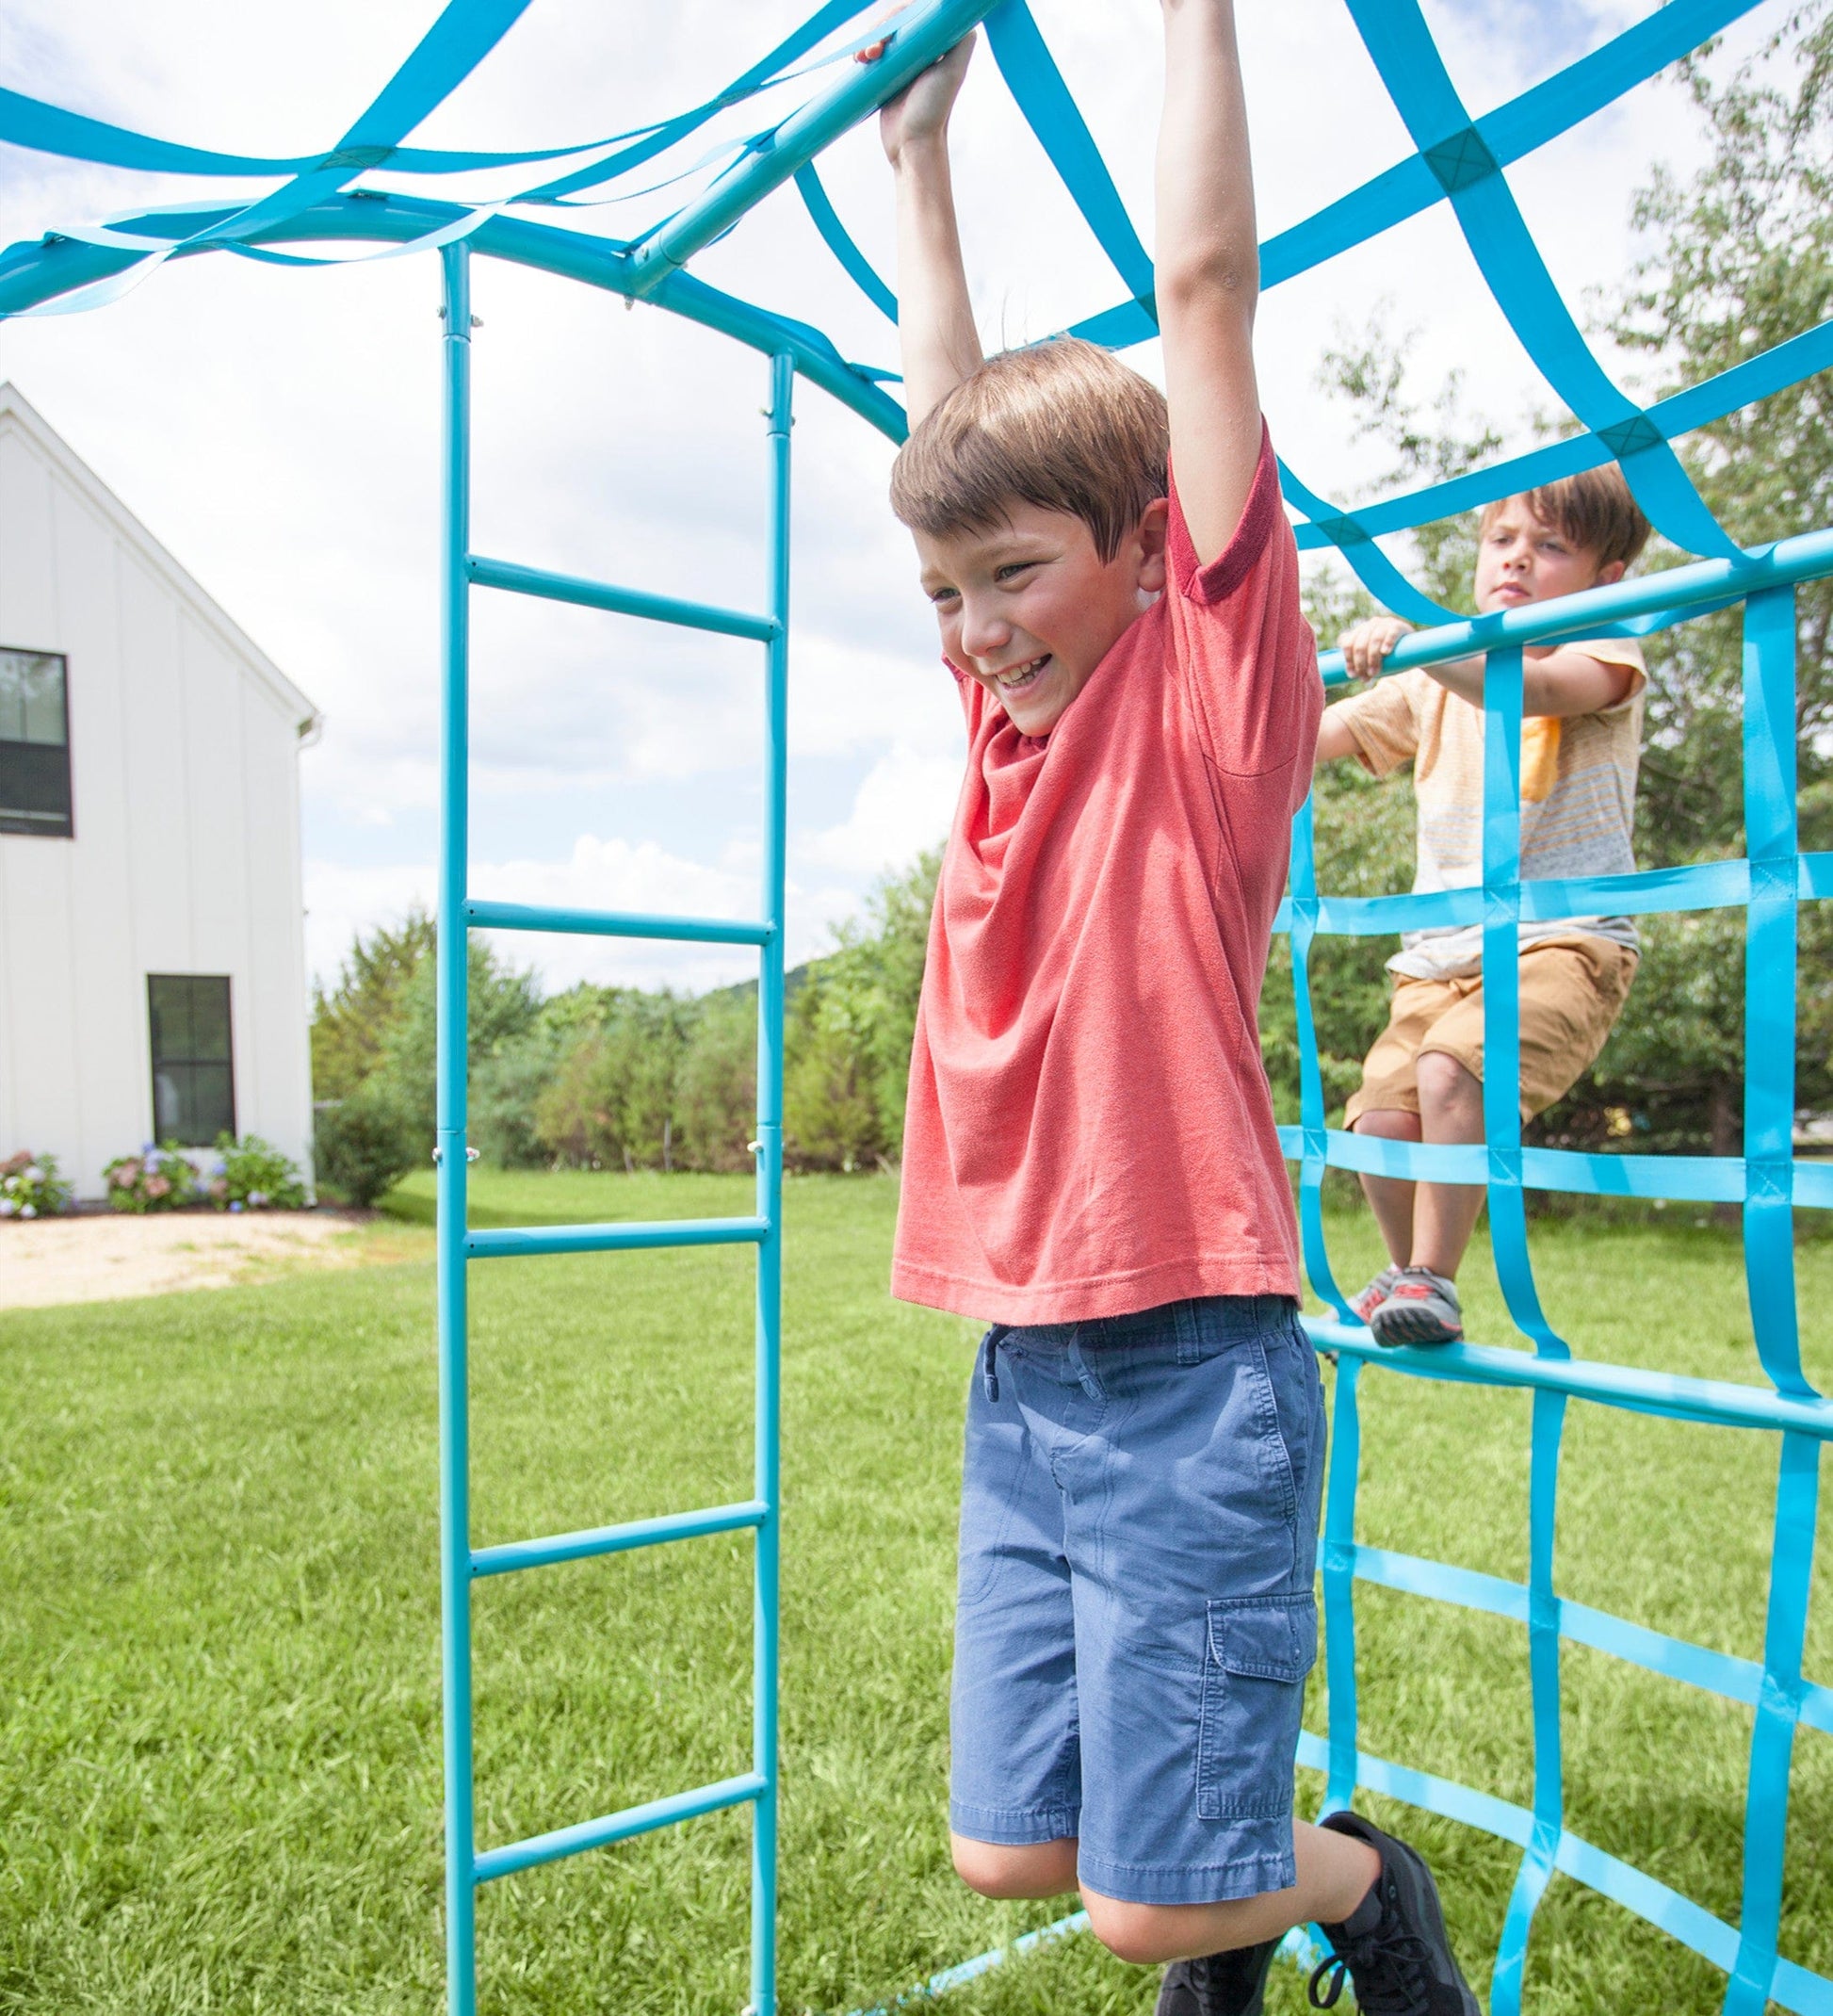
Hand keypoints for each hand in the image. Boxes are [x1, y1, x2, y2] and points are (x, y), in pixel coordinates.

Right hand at [857, 22, 974, 164]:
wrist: (912, 145)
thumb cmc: (934, 112)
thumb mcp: (953, 72)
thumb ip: (962, 42)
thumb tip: (958, 12)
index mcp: (942, 44)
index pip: (917, 13)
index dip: (899, 15)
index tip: (887, 32)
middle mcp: (926, 50)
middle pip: (898, 22)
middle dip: (881, 29)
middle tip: (872, 50)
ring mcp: (907, 62)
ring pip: (885, 36)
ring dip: (870, 40)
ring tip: (863, 58)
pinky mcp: (890, 75)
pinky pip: (876, 53)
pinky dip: (865, 52)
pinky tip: (859, 60)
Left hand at [1338, 616, 1410, 681]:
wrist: (1411, 651)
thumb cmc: (1386, 657)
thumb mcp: (1371, 660)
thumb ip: (1359, 663)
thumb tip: (1350, 675)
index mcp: (1360, 631)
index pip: (1348, 643)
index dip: (1349, 660)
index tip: (1353, 675)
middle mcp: (1370, 625)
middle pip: (1360, 644)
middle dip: (1361, 664)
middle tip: (1365, 678)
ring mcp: (1384, 623)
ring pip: (1374, 640)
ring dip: (1373, 658)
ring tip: (1375, 673)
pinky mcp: (1398, 626)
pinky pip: (1391, 633)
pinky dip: (1387, 642)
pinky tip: (1385, 652)